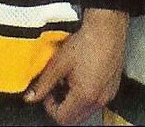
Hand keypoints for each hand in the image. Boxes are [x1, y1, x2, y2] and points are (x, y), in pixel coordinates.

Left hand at [24, 8, 127, 124]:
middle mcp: (99, 99)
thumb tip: (31, 96)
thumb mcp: (59, 62)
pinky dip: (86, 94)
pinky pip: (97, 100)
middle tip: (56, 88)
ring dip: (74, 101)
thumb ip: (43, 83)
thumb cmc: (87, 41)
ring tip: (69, 79)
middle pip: (75, 118)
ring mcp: (108, 94)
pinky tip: (82, 75)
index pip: (62, 118)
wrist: (107, 28)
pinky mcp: (113, 86)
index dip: (49, 107)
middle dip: (62, 106)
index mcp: (84, 96)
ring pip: (86, 110)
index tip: (47, 92)